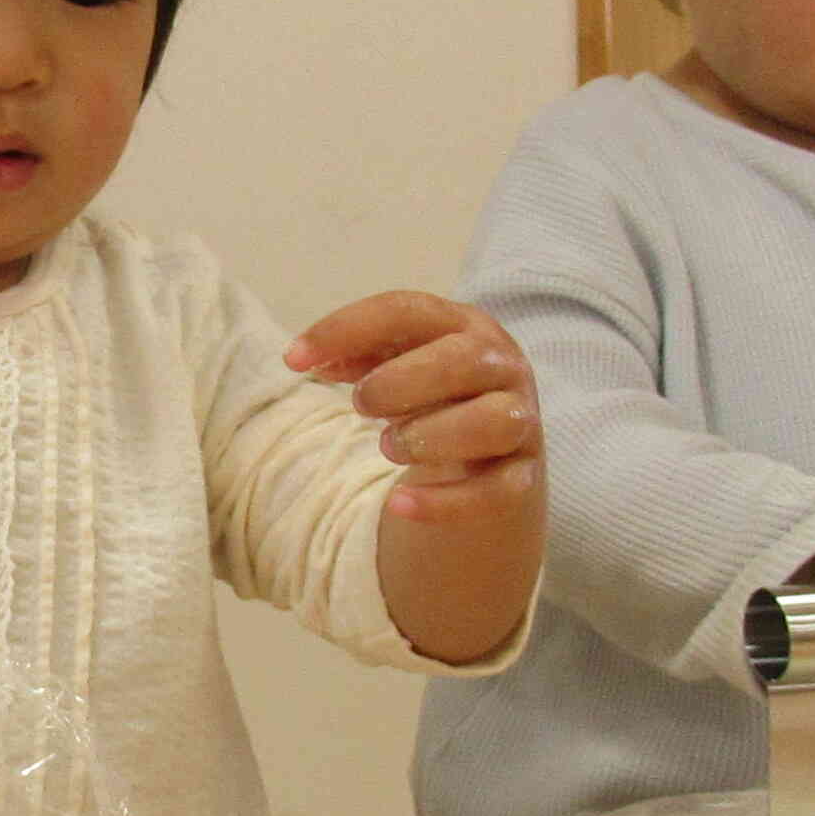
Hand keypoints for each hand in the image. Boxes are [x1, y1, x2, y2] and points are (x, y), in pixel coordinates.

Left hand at [288, 291, 545, 663]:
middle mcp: (501, 366)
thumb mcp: (396, 368)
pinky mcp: (521, 478)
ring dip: (430, 434)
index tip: (293, 361)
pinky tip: (397, 504)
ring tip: (389, 447)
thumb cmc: (435, 398)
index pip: (407, 311)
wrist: (494, 457)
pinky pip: (495, 490)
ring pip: (494, 420)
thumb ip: (357, 357)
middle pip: (463, 358)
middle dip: (400, 381)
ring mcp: (519, 421)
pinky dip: (444, 502)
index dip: (346, 328)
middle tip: (360, 405)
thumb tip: (307, 359)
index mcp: (465, 326)